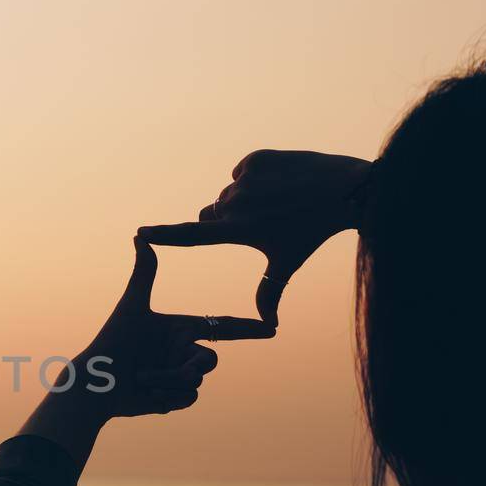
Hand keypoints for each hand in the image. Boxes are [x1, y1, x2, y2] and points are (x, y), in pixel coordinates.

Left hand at [18, 233, 272, 463]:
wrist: (96, 383)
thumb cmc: (111, 343)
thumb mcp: (131, 307)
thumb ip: (144, 274)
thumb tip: (140, 235)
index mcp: (178, 330)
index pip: (220, 327)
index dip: (246, 329)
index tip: (271, 328)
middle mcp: (181, 352)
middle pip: (209, 360)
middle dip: (188, 366)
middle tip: (165, 368)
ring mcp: (178, 376)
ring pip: (196, 381)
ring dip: (168, 380)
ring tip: (143, 379)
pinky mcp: (172, 397)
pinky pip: (189, 398)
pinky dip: (168, 396)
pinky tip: (147, 393)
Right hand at [138, 149, 372, 325]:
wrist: (344, 190)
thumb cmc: (313, 233)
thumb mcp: (288, 263)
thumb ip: (270, 292)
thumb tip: (267, 326)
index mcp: (238, 231)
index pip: (192, 236)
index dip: (164, 235)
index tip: (141, 232)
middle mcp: (236, 204)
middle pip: (210, 215)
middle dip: (222, 221)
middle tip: (256, 224)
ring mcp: (246, 179)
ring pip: (228, 194)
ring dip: (241, 201)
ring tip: (276, 204)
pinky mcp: (256, 159)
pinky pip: (242, 172)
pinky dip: (254, 178)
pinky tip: (279, 184)